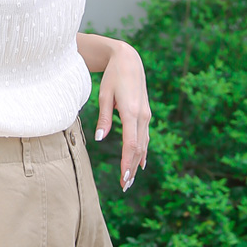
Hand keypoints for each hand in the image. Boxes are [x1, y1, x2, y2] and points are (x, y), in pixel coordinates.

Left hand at [94, 40, 150, 191]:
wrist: (129, 60)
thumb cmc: (113, 77)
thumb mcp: (104, 95)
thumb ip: (103, 117)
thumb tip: (100, 138)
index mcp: (130, 112)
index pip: (130, 144)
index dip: (127, 163)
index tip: (123, 178)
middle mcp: (142, 116)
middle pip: (138, 148)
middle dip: (131, 168)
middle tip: (124, 186)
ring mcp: (146, 115)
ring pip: (143, 144)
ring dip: (137, 162)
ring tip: (130, 180)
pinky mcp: (145, 114)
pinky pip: (145, 137)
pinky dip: (142, 151)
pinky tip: (140, 163)